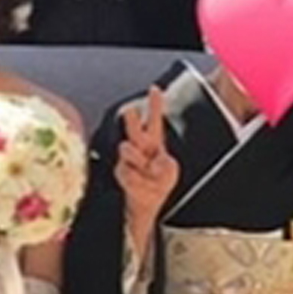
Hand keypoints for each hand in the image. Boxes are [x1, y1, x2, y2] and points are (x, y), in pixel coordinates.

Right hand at [115, 86, 178, 223]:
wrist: (145, 204)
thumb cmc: (158, 183)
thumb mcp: (170, 172)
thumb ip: (164, 165)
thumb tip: (153, 163)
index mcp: (154, 143)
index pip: (154, 120)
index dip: (155, 104)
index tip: (155, 89)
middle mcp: (139, 148)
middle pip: (134, 130)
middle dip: (131, 120)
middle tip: (129, 111)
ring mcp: (128, 160)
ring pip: (127, 150)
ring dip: (138, 159)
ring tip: (145, 169)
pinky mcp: (122, 172)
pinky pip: (129, 172)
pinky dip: (138, 179)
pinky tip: (141, 184)